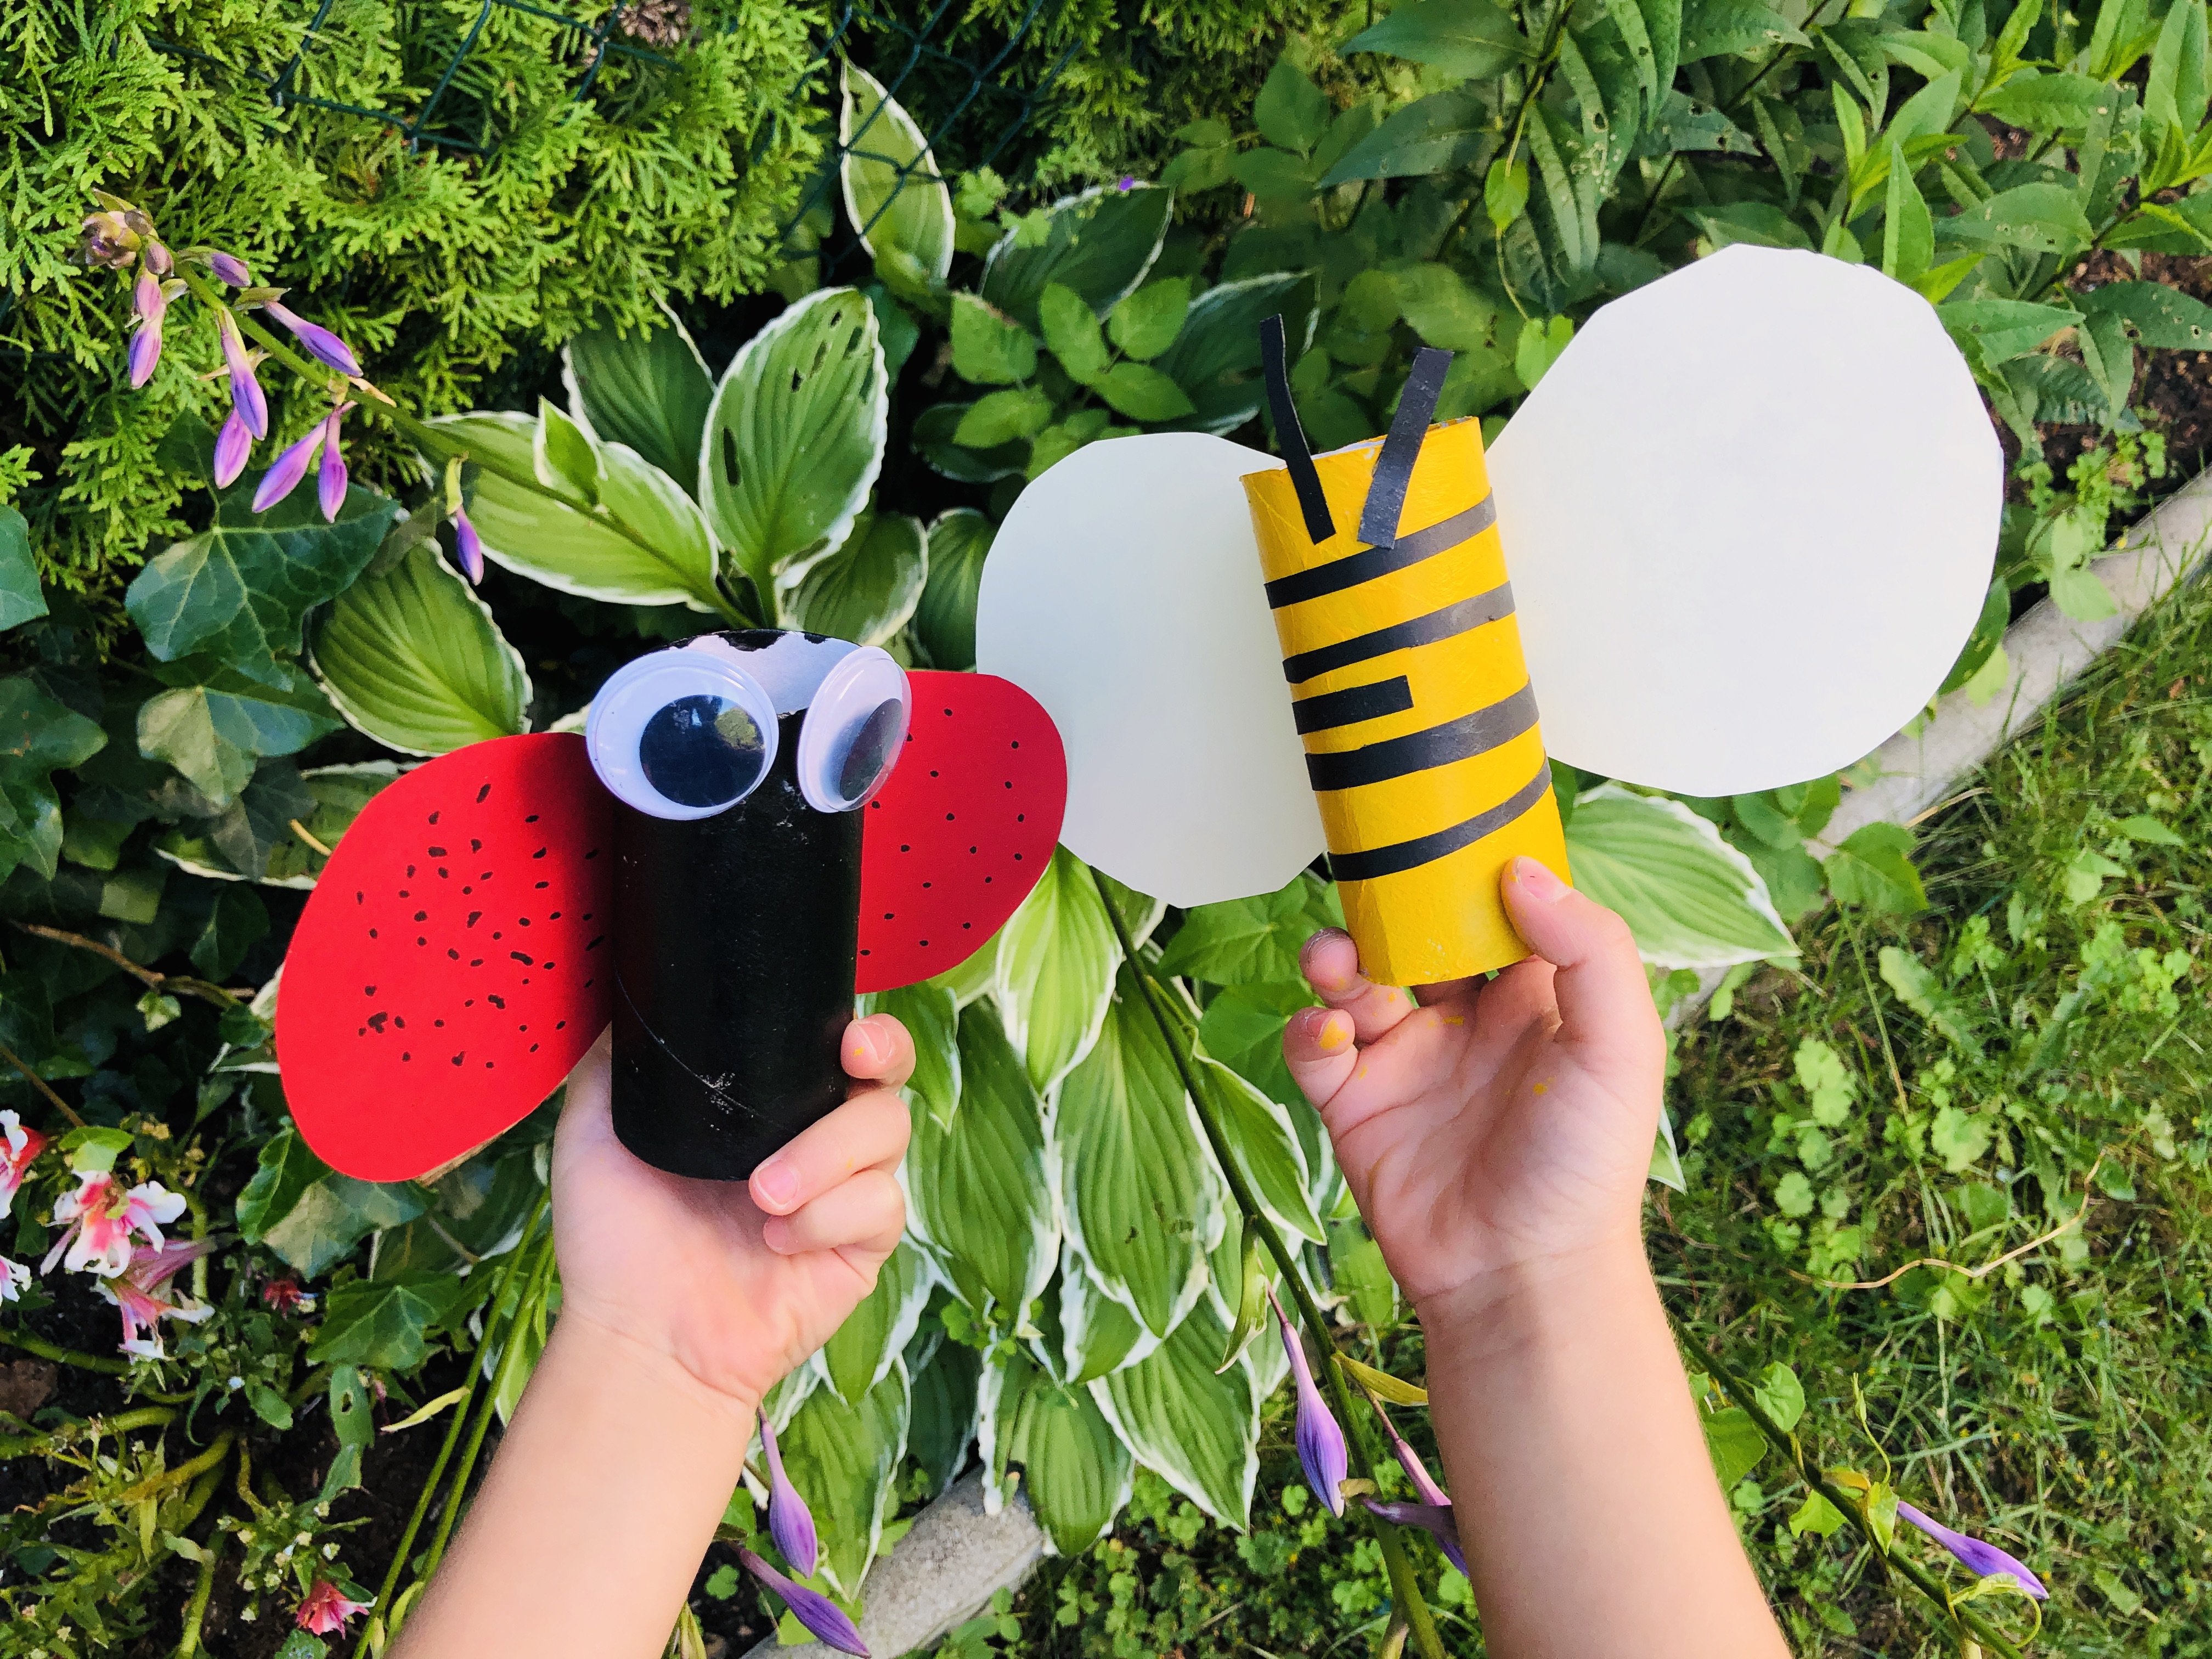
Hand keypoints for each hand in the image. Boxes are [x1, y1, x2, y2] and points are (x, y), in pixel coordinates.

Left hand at [549, 1014, 913, 1415]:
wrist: (638, 1333)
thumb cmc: (615, 1242)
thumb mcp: (595, 1132)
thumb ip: (617, 1063)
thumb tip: (631, 996)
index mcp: (768, 1105)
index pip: (833, 1042)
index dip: (859, 1025)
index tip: (843, 1032)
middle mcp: (815, 1140)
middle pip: (886, 1074)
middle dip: (882, 1054)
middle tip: (850, 1061)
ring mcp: (843, 1193)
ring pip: (889, 1131)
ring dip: (829, 1154)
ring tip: (763, 1194)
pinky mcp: (862, 1247)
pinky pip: (883, 1205)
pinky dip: (830, 1216)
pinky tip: (777, 1241)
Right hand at [1282, 856, 1663, 1313]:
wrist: (1521, 1275)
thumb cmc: (1586, 1168)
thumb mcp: (1620, 1046)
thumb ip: (1588, 948)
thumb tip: (1519, 872)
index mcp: (1534, 997)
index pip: (1496, 908)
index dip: (1469, 867)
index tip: (1442, 825)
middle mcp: (1467, 1021)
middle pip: (1412, 931)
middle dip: (1386, 904)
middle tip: (1371, 888)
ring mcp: (1407, 1061)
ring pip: (1354, 978)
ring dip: (1336, 956)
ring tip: (1335, 961)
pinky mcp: (1356, 1105)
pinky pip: (1315, 1047)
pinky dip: (1309, 1029)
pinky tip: (1330, 1034)